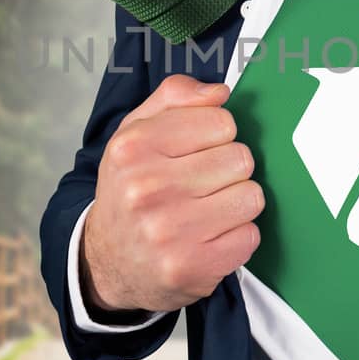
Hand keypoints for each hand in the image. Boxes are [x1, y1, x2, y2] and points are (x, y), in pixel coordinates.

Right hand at [81, 75, 263, 313]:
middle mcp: (147, 189)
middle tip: (202, 185)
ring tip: (208, 210)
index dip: (216, 135)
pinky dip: (237, 236)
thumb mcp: (135, 132)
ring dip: (237, 203)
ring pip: (251, 196)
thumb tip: (219, 92)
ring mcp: (170, 231)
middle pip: (240, 158)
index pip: (221, 122)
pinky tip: (209, 238)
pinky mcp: (193, 267)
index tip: (197, 151)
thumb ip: (174, 98)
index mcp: (133, 148)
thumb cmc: (129, 190)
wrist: (107, 262)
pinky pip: (250, 235)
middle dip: (228, 169)